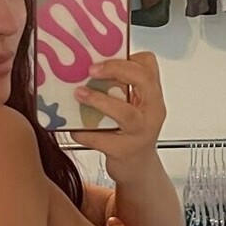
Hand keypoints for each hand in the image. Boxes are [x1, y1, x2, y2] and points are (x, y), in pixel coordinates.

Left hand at [70, 51, 166, 177]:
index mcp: (153, 96)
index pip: (149, 65)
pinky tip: (73, 128)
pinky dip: (83, 132)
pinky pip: (101, 139)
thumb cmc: (132, 134)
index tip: (107, 57)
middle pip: (142, 80)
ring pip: (125, 112)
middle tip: (92, 70)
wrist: (138, 168)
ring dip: (98, 100)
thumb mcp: (134, 107)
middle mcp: (152, 112)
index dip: (129, 57)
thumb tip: (86, 69)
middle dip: (116, 69)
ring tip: (79, 94)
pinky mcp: (124, 151)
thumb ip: (120, 89)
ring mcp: (140, 132)